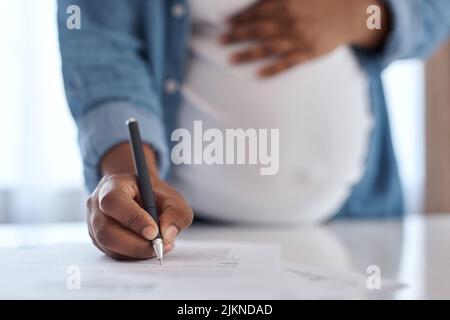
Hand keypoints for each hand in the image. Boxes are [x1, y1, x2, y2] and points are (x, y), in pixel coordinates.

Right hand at [86, 144, 193, 259]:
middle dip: (134, 244)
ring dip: (136, 251)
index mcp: (112, 186)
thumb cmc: (153, 195)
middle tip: (157, 247)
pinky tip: (148, 248)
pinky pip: (113, 254)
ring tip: (157, 246)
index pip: (114, 202)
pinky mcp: (99, 241)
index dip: (133, 218)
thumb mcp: (171, 197)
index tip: (153, 232)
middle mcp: (97, 206)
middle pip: (106, 231)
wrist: (138, 196)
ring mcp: (94, 225)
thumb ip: (176, 212)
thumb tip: (167, 235)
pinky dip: (133, 255)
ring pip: (109, 246)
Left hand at [221, 0, 389, 76]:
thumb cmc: (324, 0)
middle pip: (258, 30)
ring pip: (268, 48)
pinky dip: (273, 69)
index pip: (258, 12)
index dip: (240, 18)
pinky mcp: (307, 54)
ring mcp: (298, 40)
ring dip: (248, 54)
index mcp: (288, 4)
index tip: (225, 24)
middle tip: (219, 41)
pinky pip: (287, 64)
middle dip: (237, 36)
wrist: (352, 14)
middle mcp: (290, 23)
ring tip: (230, 59)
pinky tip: (258, 74)